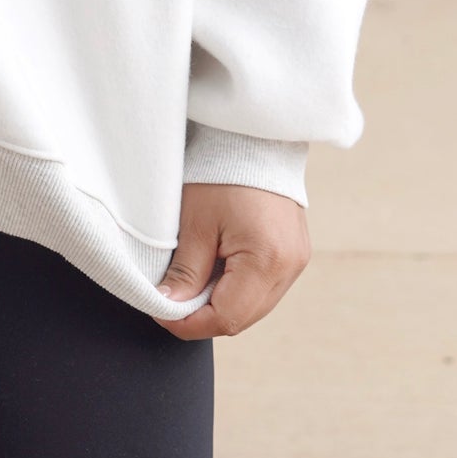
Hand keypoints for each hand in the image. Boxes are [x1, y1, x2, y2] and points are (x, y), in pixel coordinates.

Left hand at [152, 181, 310, 338]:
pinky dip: (237, 287)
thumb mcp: (195, 221)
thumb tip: (169, 306)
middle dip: (204, 316)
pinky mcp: (294, 251)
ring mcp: (296, 260)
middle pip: (243, 317)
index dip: (189, 323)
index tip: (160, 312)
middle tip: (170, 301)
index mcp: (268, 260)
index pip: (226, 317)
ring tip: (191, 283)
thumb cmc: (221, 170)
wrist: (252, 134)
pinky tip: (215, 269)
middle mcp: (290, 267)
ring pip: (254, 306)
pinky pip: (264, 287)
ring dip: (221, 302)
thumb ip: (185, 271)